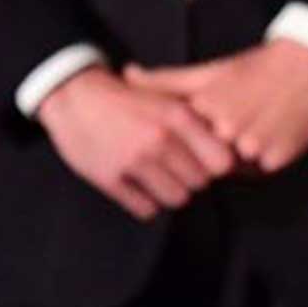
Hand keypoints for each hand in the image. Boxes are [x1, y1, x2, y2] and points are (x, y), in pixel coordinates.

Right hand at [36, 65, 234, 219]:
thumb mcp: (168, 99)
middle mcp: (160, 140)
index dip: (217, 165)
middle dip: (193, 179)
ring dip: (171, 193)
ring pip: (176, 199)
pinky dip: (146, 204)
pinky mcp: (109, 179)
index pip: (222, 162)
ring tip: (160, 179)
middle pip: (200, 183)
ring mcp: (133, 161)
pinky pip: (145, 209)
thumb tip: (231, 151)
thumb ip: (198, 121)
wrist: (76, 97)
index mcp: (178, 117)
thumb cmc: (129, 99)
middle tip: (179, 169)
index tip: (207, 161)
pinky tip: (140, 188)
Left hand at [125, 39, 307, 173]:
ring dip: (245, 153)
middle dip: (222, 146)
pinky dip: (268, 155)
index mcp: (208, 107)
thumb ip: (166, 80)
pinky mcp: (279, 157)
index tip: (213, 120)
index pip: (187, 141)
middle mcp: (228, 129)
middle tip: (241, 121)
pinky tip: (275, 131)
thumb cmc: (255, 68)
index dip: (198, 135)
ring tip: (259, 124)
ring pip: (237, 165)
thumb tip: (127, 73)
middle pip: (212, 156)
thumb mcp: (210, 72)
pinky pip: (263, 168)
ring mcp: (255, 145)